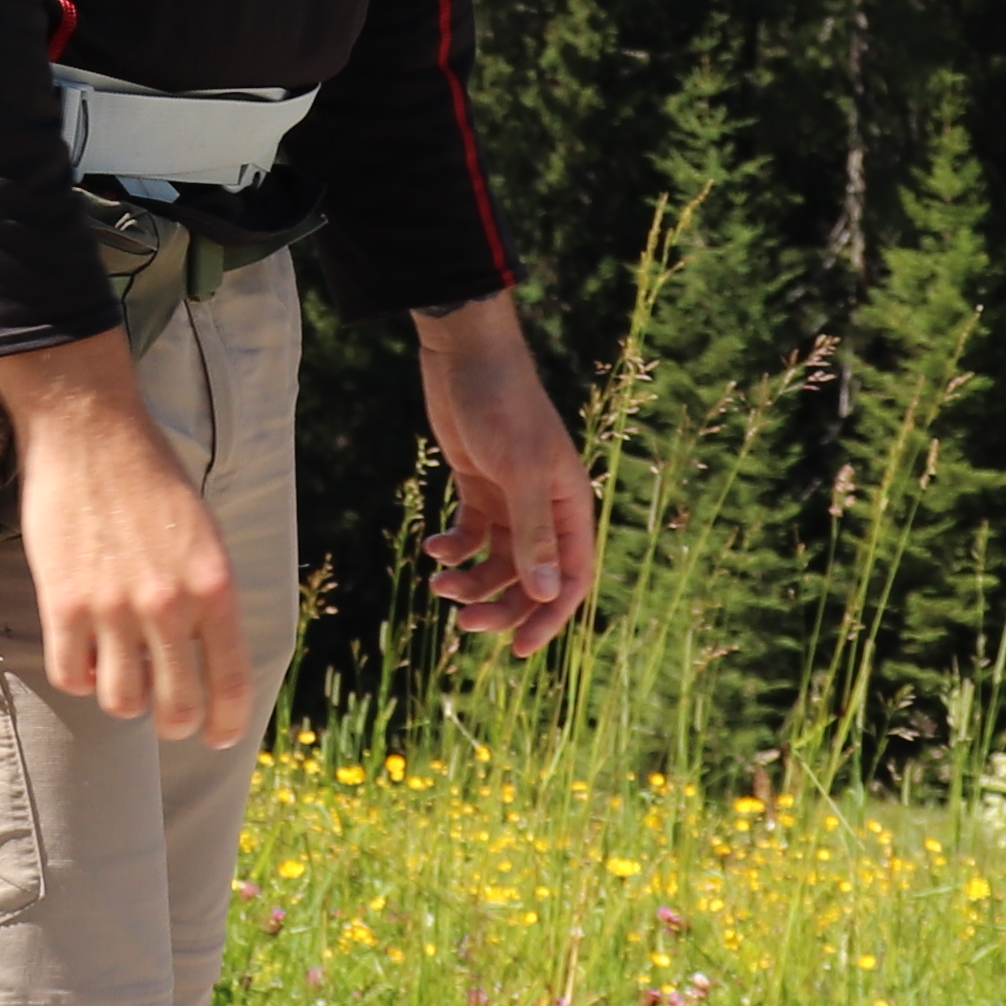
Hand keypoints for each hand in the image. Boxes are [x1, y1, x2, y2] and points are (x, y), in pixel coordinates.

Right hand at [0, 327, 247, 739]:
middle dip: (174, 721)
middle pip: (176, 708)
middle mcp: (170, 605)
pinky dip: (78, 675)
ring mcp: (114, 607)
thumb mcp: (203, 535)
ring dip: (122, 698)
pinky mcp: (64, 603)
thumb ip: (207, 596)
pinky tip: (82, 653)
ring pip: (121, 702)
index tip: (216, 736)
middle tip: (163, 713)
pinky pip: (71, 675)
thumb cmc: (151, 477)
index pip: (231, 682)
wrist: (91, 432)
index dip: (226, 722)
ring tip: (118, 671)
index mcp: (215, 586)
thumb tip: (205, 659)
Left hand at [416, 294, 597, 656]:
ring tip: (439, 585)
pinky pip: (470, 536)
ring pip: (497, 562)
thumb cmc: (502, 406)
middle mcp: (544, 507)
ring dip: (470, 581)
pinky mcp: (478, 486)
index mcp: (570, 504)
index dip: (550, 617)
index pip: (572, 578)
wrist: (465, 355)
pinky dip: (452, 549)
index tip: (518, 650)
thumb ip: (533, 534)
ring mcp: (510, 498)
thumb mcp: (518, 471)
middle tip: (464, 624)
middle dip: (501, 605)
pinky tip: (432, 548)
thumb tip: (548, 594)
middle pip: (532, 578)